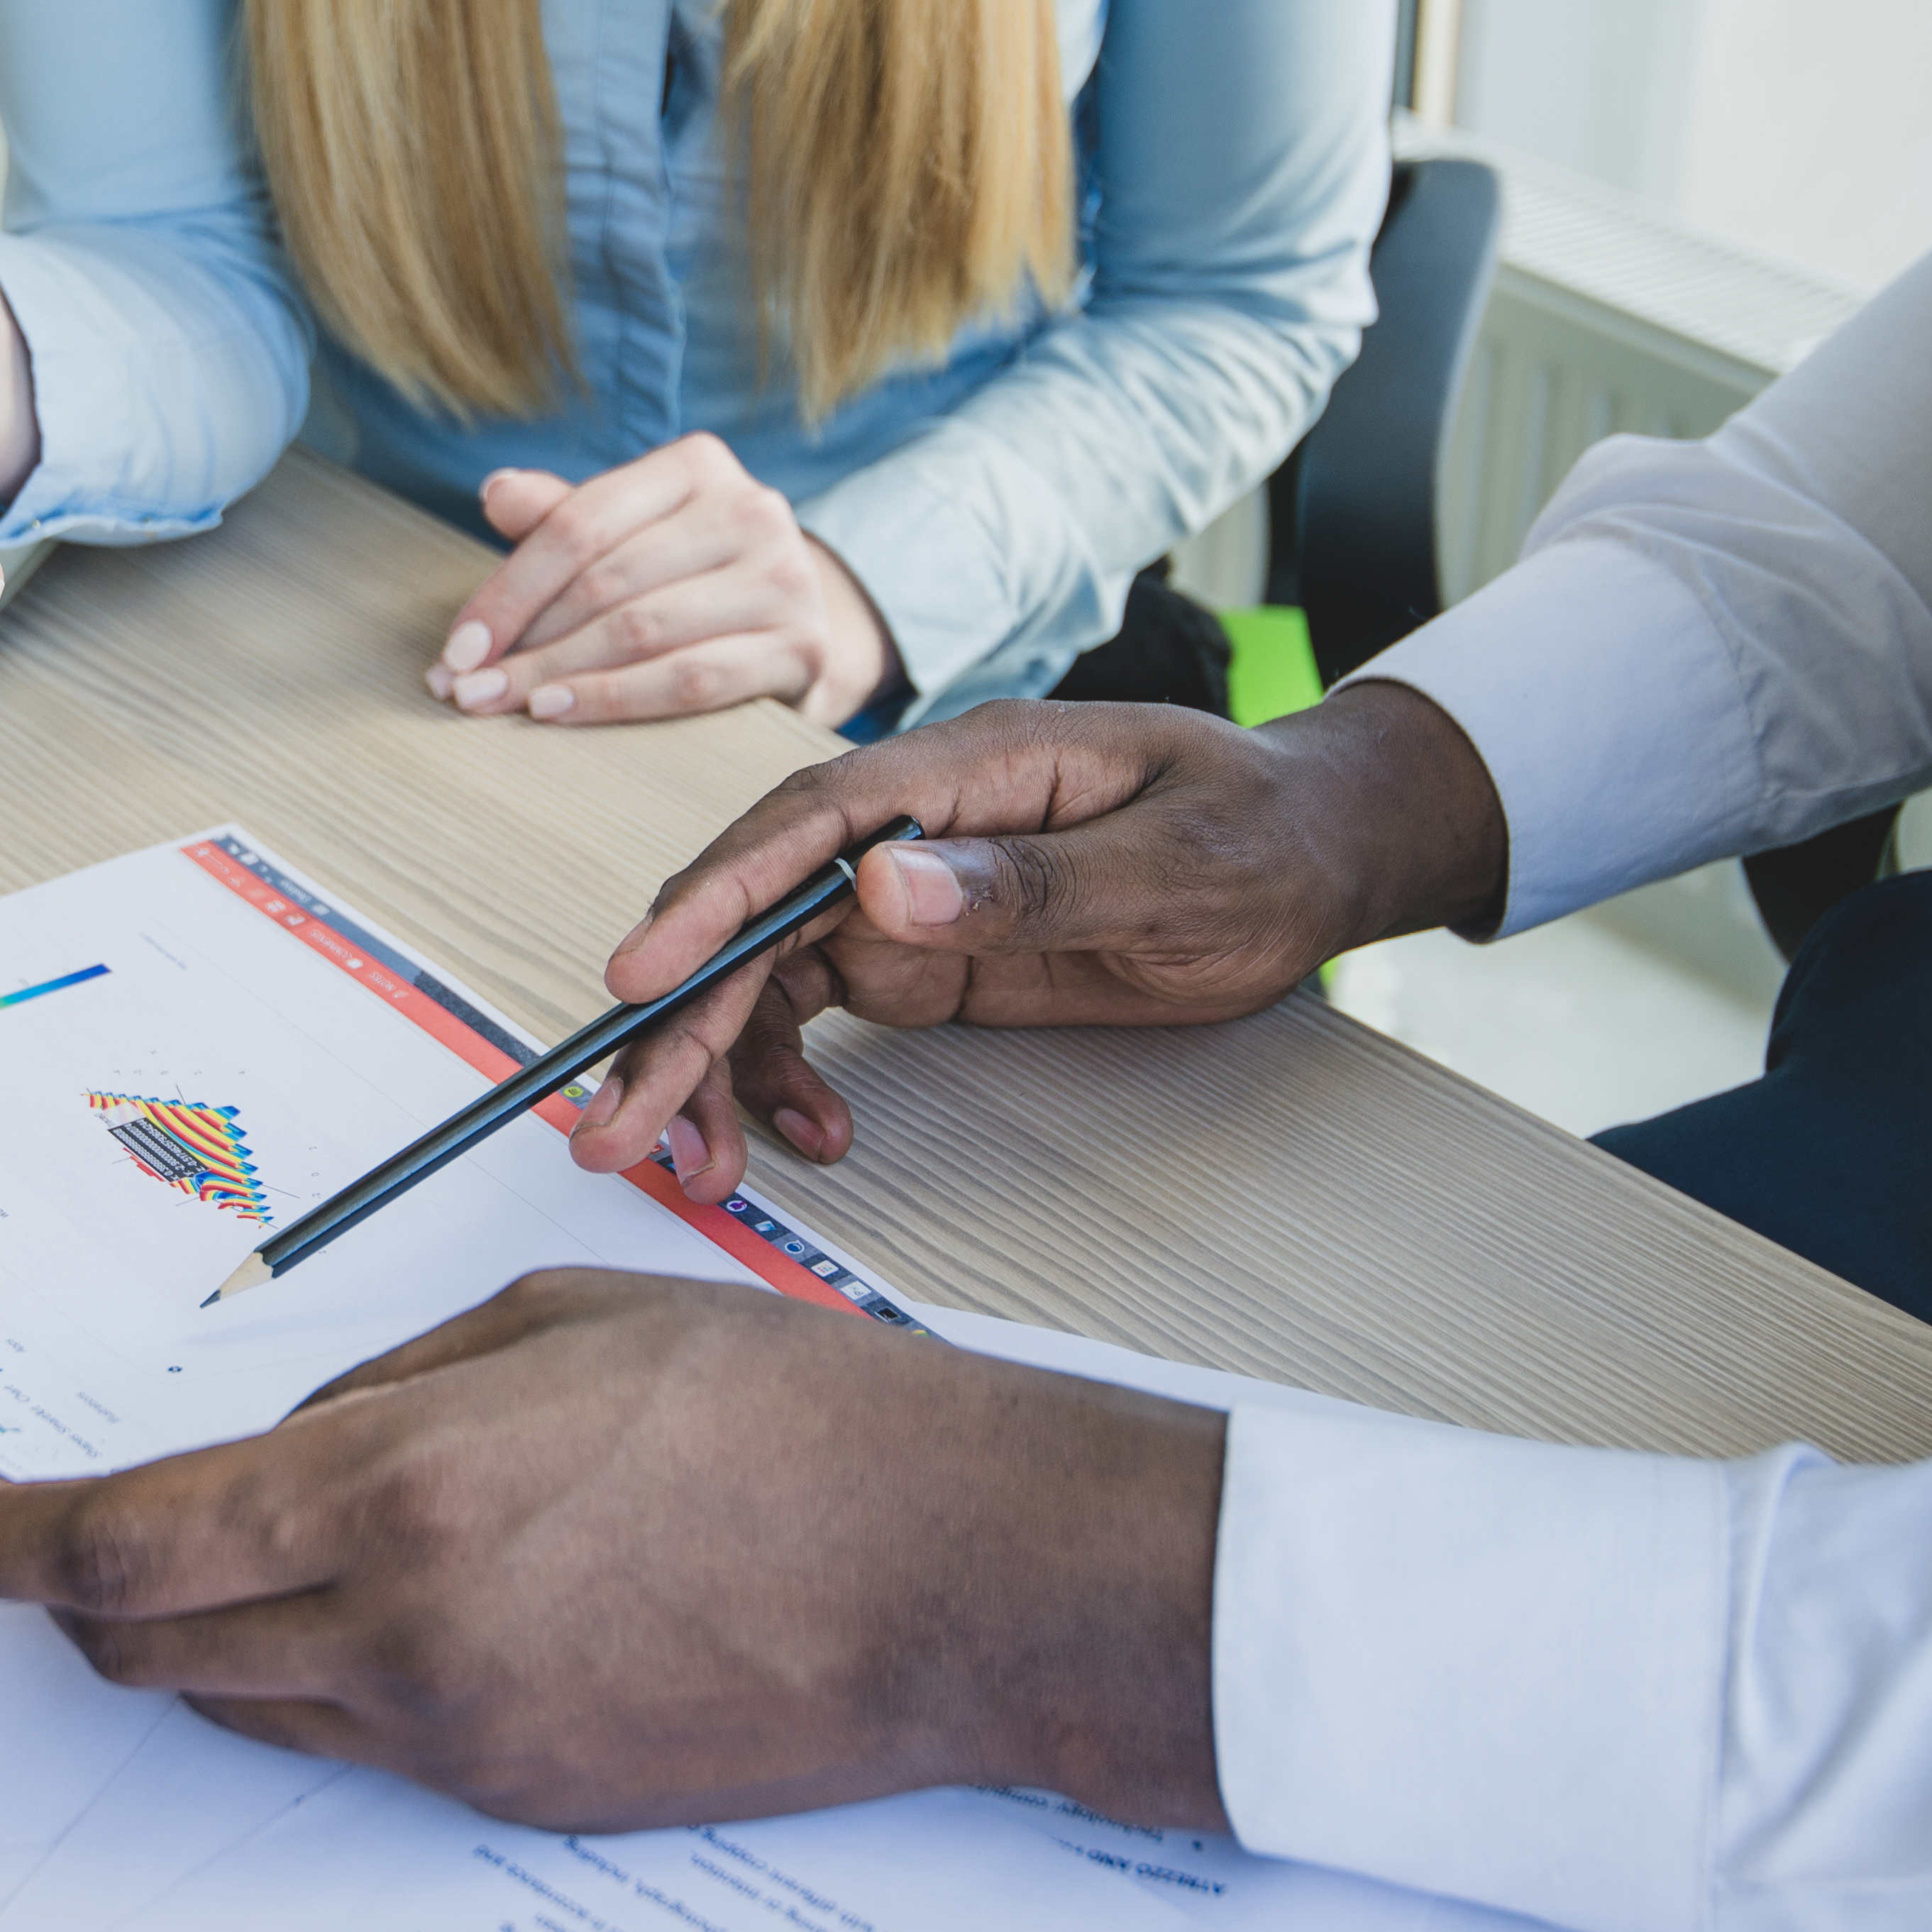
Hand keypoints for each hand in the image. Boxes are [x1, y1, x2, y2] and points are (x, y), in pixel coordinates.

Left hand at [0, 1270, 1230, 1834]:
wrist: (960, 1576)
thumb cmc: (791, 1420)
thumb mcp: (560, 1326)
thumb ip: (387, 1389)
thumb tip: (282, 1451)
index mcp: (400, 1489)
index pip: (119, 1545)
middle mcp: (403, 1632)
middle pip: (151, 1644)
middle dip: (83, 1596)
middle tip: (65, 1548)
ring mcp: (460, 1737)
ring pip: (245, 1701)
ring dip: (204, 1637)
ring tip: (266, 1559)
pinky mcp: (523, 1800)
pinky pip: (363, 1743)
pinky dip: (330, 1677)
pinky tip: (417, 1607)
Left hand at [425, 434, 893, 729]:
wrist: (804, 624)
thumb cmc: (690, 575)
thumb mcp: (629, 532)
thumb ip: (564, 515)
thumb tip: (495, 492)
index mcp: (697, 465)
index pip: (579, 525)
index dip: (508, 589)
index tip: (456, 647)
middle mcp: (750, 509)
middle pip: (607, 581)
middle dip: (523, 641)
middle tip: (462, 690)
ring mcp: (783, 578)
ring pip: (644, 631)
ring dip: (557, 674)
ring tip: (497, 705)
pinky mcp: (801, 646)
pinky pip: (691, 679)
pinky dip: (615, 699)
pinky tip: (559, 713)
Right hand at [571, 684, 1507, 1197]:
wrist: (1312, 853)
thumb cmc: (1260, 838)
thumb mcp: (1180, 866)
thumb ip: (1033, 881)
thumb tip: (881, 880)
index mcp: (969, 768)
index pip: (810, 823)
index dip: (716, 898)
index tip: (643, 979)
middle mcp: (911, 823)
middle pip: (758, 912)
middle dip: (679, 1021)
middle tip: (620, 1129)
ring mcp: (902, 889)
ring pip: (764, 972)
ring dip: (713, 1064)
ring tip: (690, 1163)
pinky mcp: (913, 951)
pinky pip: (811, 1011)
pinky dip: (784, 1077)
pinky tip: (804, 1138)